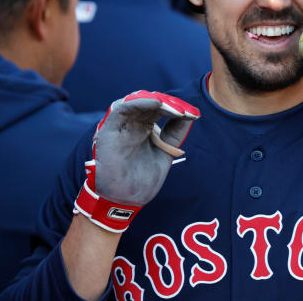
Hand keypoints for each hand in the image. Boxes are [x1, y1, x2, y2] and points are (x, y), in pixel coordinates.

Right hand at [74, 90, 199, 231]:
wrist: (125, 201)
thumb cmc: (142, 180)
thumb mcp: (165, 152)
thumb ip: (174, 134)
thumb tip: (190, 115)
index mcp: (143, 128)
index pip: (159, 109)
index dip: (176, 108)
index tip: (194, 114)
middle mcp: (132, 124)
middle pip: (150, 103)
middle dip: (170, 103)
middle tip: (186, 111)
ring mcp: (121, 127)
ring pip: (137, 101)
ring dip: (158, 101)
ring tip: (176, 109)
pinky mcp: (109, 130)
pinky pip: (122, 109)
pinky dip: (140, 103)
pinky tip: (157, 104)